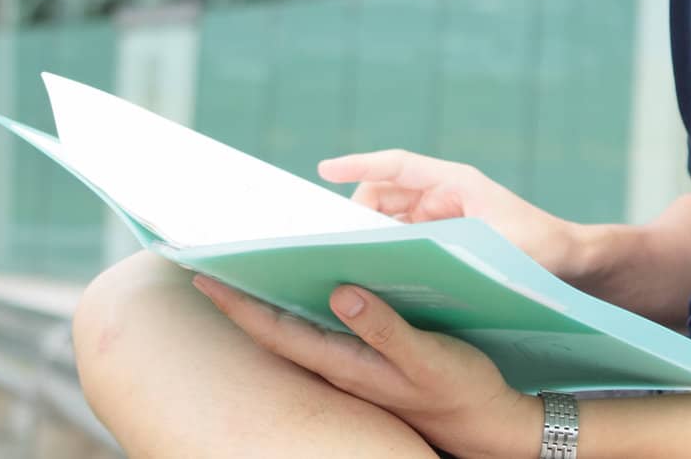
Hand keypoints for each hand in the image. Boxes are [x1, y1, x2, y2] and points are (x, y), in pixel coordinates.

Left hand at [193, 275, 541, 458]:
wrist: (486, 424)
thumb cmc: (459, 389)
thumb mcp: (427, 356)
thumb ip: (383, 327)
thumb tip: (340, 291)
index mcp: (345, 365)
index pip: (277, 332)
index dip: (239, 305)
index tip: (205, 276)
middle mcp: (338, 370)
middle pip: (275, 333)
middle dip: (239, 302)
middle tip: (210, 266)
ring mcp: (351, 370)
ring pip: (294, 335)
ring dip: (266, 307)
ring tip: (243, 274)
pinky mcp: (367, 367)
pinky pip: (319, 335)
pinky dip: (300, 312)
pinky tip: (303, 296)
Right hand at [319, 149, 581, 276]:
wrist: (568, 260)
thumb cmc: (541, 246)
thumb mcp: (499, 246)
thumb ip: (455, 246)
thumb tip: (410, 250)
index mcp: (455, 182)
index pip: (397, 165)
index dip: (359, 165)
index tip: (325, 170)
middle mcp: (444, 194)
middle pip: (384, 192)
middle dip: (357, 211)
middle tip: (332, 240)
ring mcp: (441, 216)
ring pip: (389, 217)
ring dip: (369, 233)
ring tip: (344, 258)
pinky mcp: (443, 237)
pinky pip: (404, 237)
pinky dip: (386, 249)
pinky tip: (373, 274)